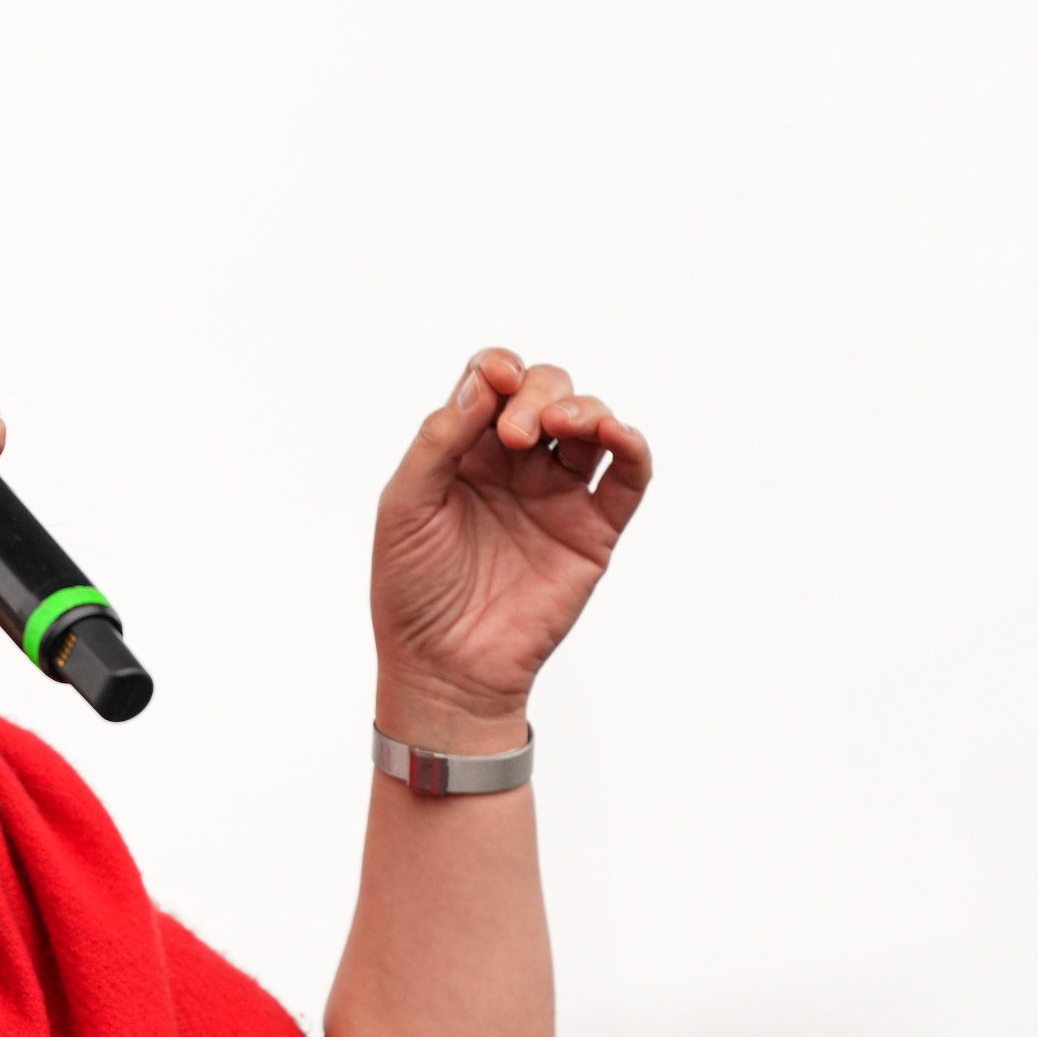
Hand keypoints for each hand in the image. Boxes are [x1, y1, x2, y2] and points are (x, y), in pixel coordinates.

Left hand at [369, 349, 651, 748]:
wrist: (444, 667)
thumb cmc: (412, 590)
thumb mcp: (405, 506)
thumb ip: (438, 441)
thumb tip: (483, 381)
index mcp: (463, 453)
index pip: (492, 384)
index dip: (498, 369)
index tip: (495, 378)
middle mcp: (514, 466)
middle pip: (547, 392)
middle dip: (539, 394)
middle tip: (516, 434)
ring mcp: (557, 496)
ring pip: (591, 423)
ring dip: (585, 408)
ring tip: (565, 427)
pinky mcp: (593, 531)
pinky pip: (627, 478)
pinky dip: (632, 447)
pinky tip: (616, 435)